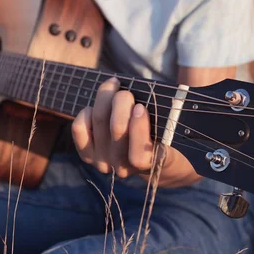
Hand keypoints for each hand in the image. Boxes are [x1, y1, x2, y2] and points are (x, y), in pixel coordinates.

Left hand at [72, 77, 201, 185]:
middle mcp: (124, 167)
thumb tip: (156, 95)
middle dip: (121, 101)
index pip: (138, 156)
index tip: (140, 107)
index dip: (138, 128)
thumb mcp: (173, 130)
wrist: (151, 160)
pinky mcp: (88, 156)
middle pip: (116, 129)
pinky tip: (95, 106)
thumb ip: (168, 118)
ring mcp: (104, 163)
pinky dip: (86, 113)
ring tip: (114, 86)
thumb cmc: (165, 135)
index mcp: (149, 164)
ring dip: (105, 98)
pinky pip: (80, 129)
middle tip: (127, 91)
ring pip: (99, 122)